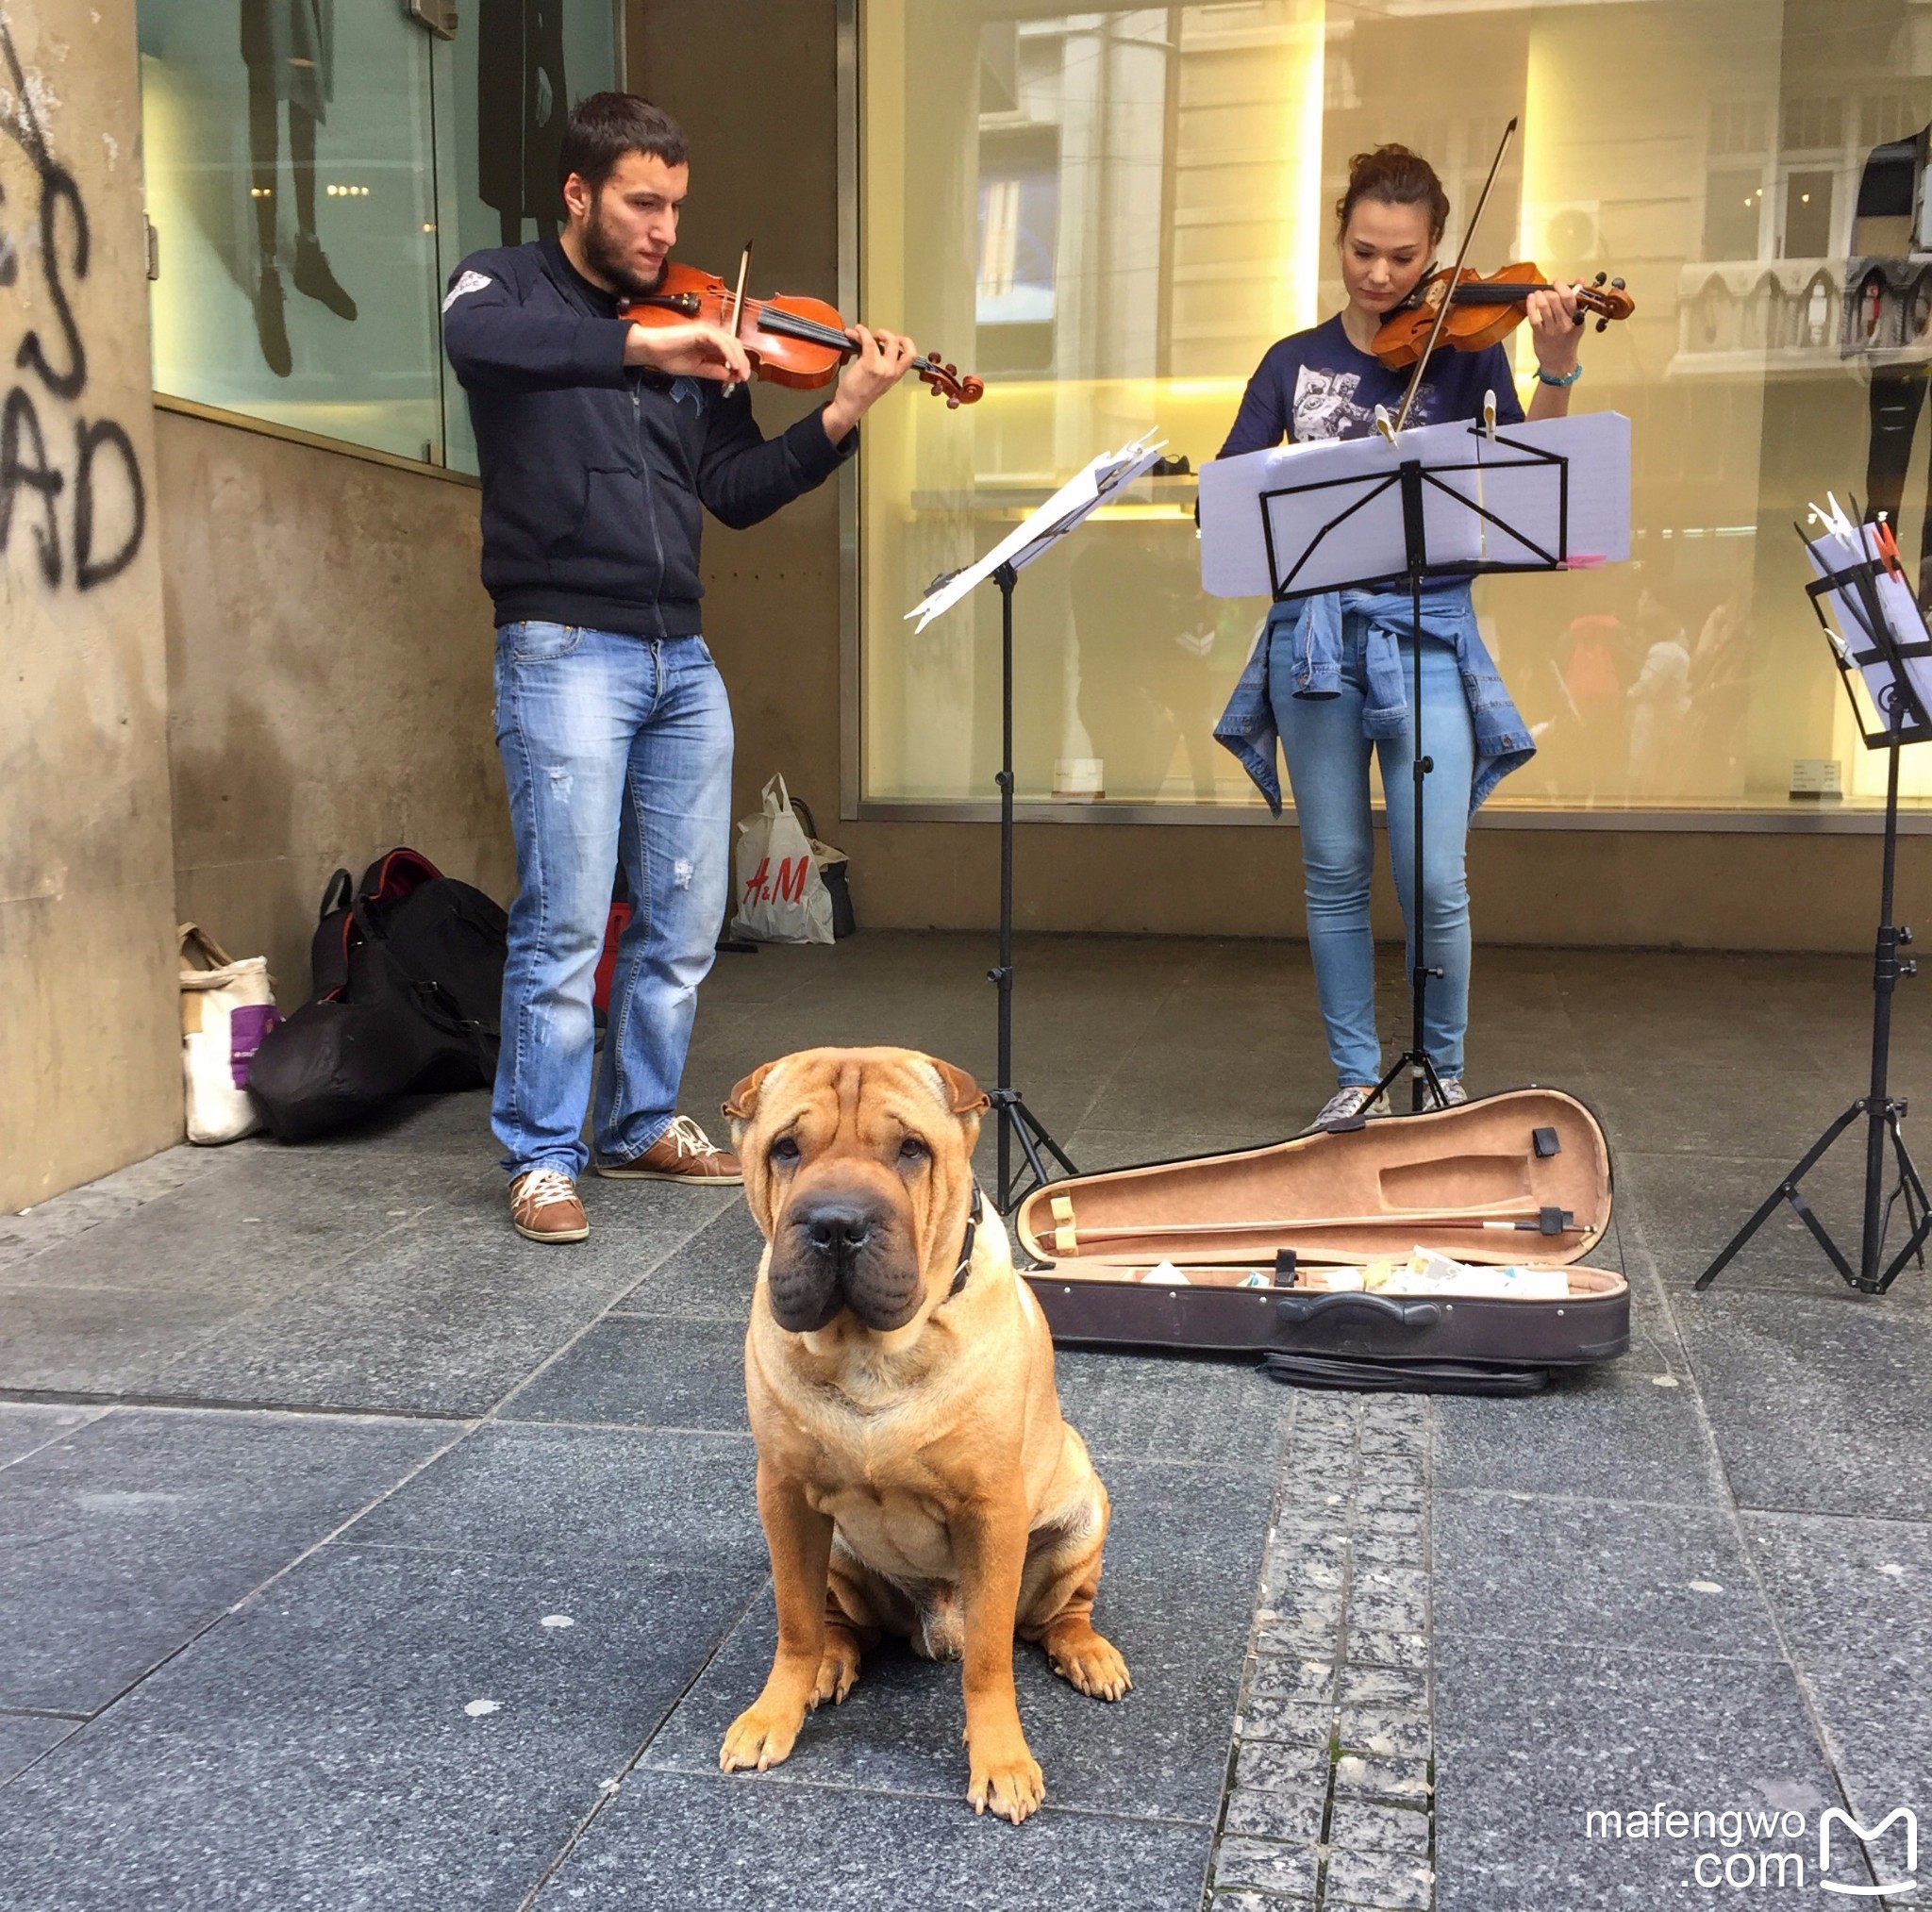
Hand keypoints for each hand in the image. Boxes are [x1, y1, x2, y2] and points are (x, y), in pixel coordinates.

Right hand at [624, 319, 751, 384]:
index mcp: (709, 343)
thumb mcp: (697, 369)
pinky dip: (729, 354)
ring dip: (739, 359)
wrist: (652, 351)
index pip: (731, 351)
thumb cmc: (668, 357)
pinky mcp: (701, 331)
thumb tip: (731, 376)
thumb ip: (713, 371)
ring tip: (741, 373)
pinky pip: (720, 342)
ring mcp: (706, 331)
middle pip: (734, 345)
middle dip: (743, 362)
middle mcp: (710, 335)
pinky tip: (733, 365)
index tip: (741, 378)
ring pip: (730, 342)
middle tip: (745, 377)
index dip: (739, 364)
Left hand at [821, 324, 918, 440]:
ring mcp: (882, 368)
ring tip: (862, 334)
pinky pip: (868, 341)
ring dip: (874, 333)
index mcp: (895, 375)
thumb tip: (875, 346)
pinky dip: (862, 332)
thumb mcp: (879, 381)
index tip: (897, 339)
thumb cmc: (859, 396)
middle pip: (899, 343)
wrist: (850, 406)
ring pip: (886, 339)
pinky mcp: (869, 364)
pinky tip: (856, 331)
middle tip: (877, 336)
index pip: (911, 356)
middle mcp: (892, 371)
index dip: (906, 343)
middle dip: (888, 334)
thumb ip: (882, 365)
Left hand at [1524, 280, 1582, 378]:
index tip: (1557, 283)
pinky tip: (1530, 299)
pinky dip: (1531, 305)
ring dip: (1539, 296)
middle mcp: (1565, 324)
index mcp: (1577, 318)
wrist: (1559, 362)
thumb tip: (1579, 280)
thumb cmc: (1568, 339)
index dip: (1562, 287)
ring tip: (1538, 294)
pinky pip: (1534, 316)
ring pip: (1544, 306)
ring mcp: (1551, 330)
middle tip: (1547, 291)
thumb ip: (1577, 300)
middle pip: (1555, 300)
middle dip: (1549, 291)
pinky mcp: (1539, 334)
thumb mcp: (1578, 320)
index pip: (1570, 298)